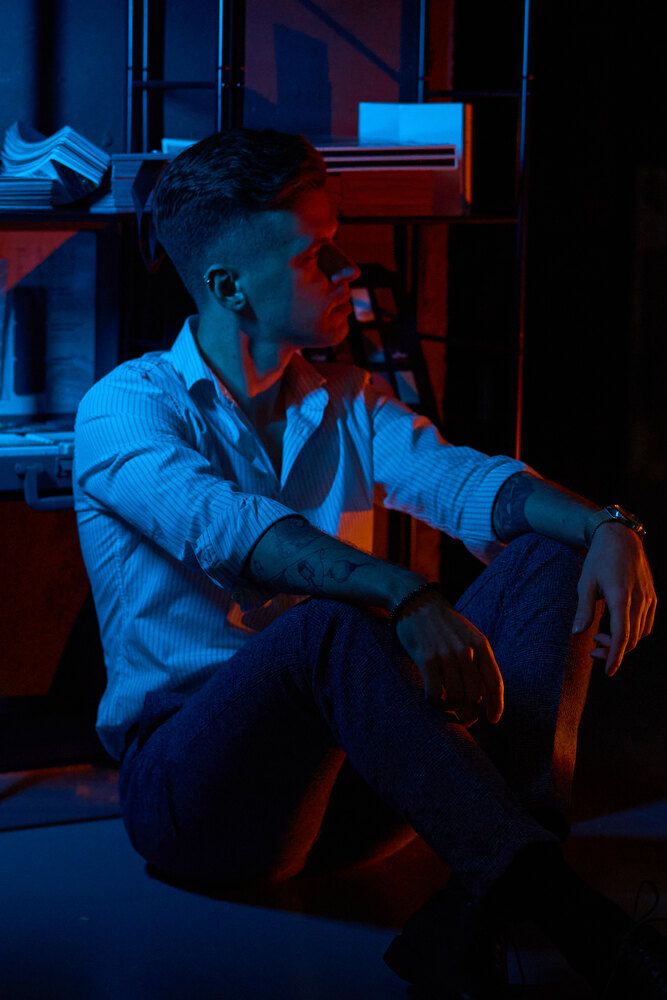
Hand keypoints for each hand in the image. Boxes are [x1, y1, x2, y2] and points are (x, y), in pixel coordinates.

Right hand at [394, 590, 503, 725]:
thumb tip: (483, 693)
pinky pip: (434, 693)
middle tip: (462, 717)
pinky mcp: (426, 659)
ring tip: (444, 705)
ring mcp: (446, 655)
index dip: (496, 705)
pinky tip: (431, 699)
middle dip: (470, 712)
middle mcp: (466, 651)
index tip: (493, 720)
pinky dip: (434, 703)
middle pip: (475, 696)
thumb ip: (478, 658)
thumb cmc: (443, 623)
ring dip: (450, 708)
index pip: (495, 683)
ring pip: (455, 697)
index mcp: (481, 645)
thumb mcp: (469, 635)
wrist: (416, 602)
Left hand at [573, 523, 656, 675]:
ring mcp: (648, 598)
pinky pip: (647, 623)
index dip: (615, 656)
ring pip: (640, 633)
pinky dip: (633, 632)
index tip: (608, 671)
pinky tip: (617, 628)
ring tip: (599, 636)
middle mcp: (639, 599)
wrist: (620, 538)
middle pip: (631, 639)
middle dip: (613, 651)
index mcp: (621, 596)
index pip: (622, 635)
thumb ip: (584, 609)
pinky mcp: (652, 596)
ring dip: (622, 642)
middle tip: (592, 650)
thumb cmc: (599, 559)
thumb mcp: (585, 582)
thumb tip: (577, 633)